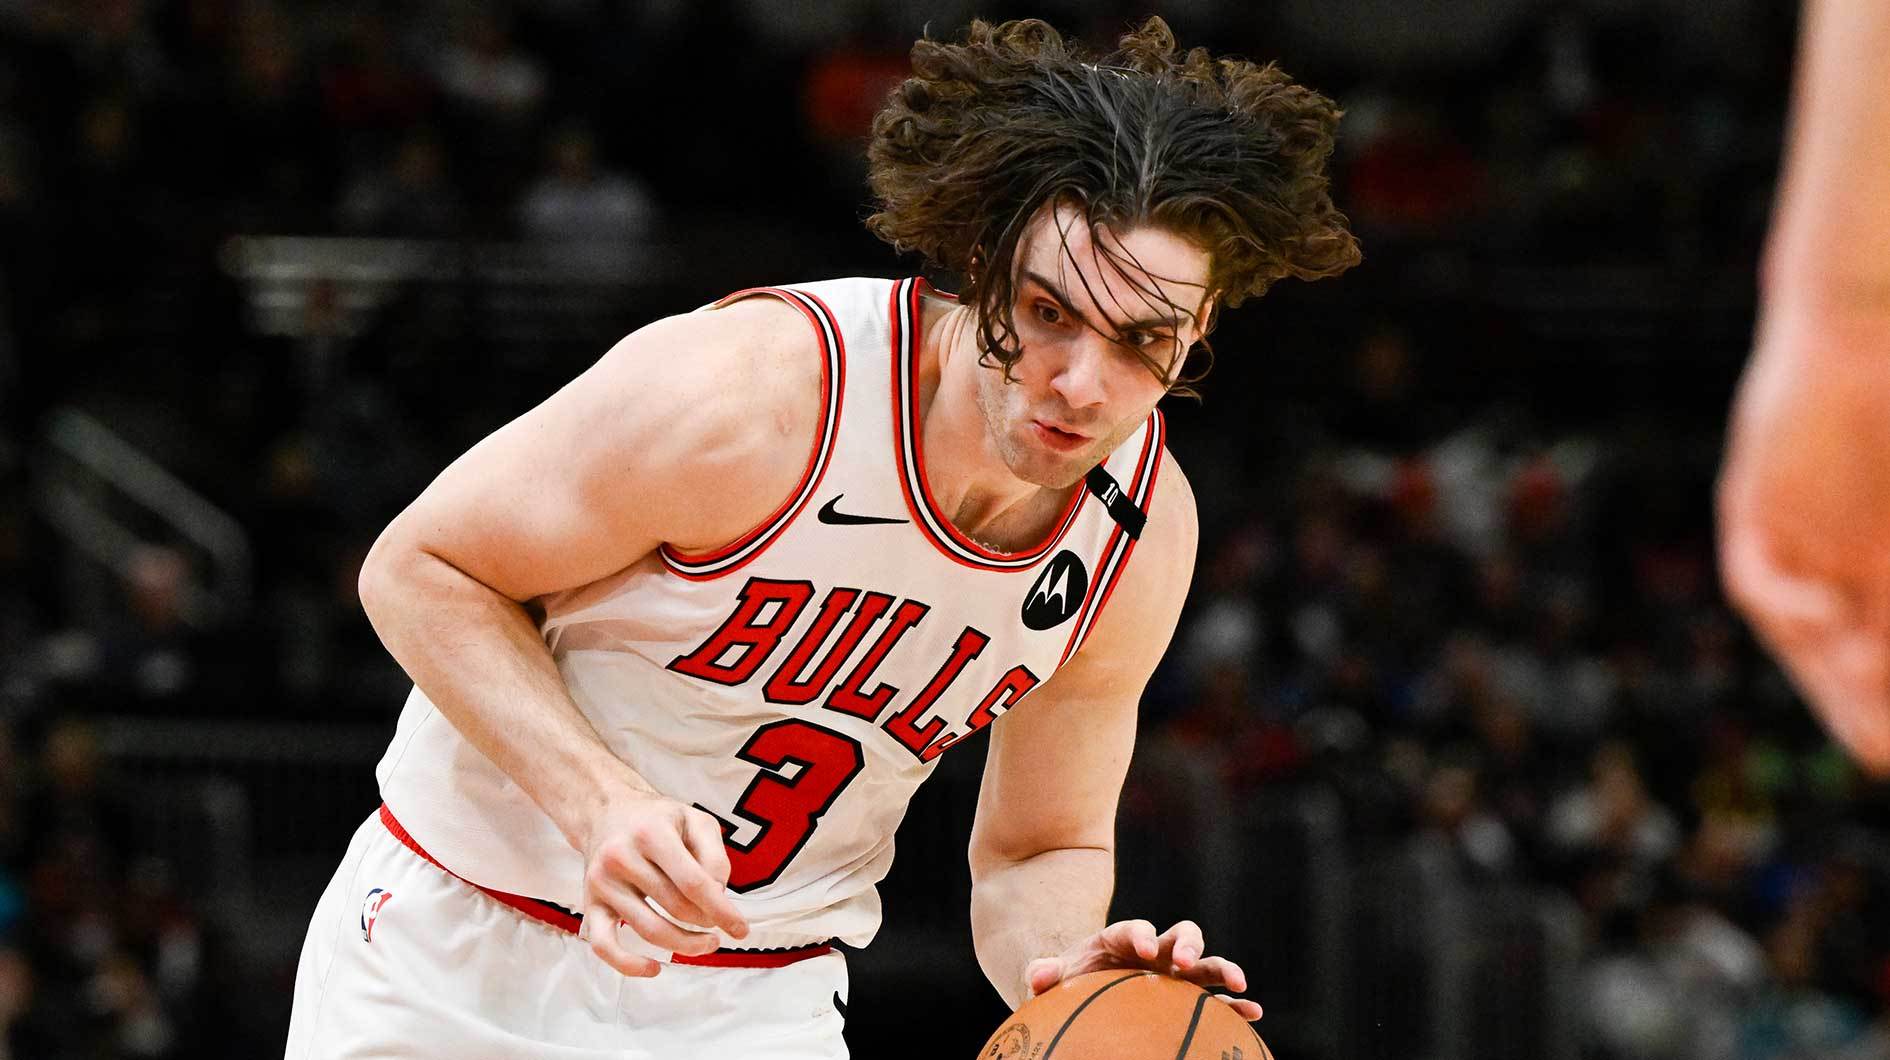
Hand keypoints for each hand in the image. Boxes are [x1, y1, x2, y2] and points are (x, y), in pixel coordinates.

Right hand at [577, 785, 749, 975]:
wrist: (606, 813)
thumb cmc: (658, 820)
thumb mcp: (695, 820)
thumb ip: (714, 856)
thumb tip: (719, 897)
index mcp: (651, 833)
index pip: (693, 882)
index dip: (721, 910)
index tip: (741, 929)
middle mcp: (621, 857)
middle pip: (675, 907)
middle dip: (707, 922)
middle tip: (720, 925)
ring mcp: (602, 883)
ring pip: (649, 930)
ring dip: (684, 944)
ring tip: (706, 943)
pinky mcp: (589, 904)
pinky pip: (604, 945)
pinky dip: (628, 965)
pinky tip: (654, 968)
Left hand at [1023, 919, 1261, 1020]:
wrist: (1086, 993)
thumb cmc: (1070, 984)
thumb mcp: (1055, 978)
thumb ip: (1046, 973)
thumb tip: (1039, 976)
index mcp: (1120, 941)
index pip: (1132, 929)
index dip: (1140, 934)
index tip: (1145, 947)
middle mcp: (1154, 951)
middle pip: (1179, 935)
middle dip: (1186, 944)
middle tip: (1184, 962)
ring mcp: (1173, 973)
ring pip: (1204, 961)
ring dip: (1221, 969)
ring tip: (1239, 985)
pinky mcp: (1186, 995)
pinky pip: (1216, 997)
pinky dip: (1234, 1004)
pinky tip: (1253, 1015)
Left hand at [1719, 309, 1889, 773]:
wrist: (1859, 324)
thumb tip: (1886, 633)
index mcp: (1877, 566)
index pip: (1875, 663)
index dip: (1884, 708)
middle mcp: (1831, 564)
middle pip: (1836, 664)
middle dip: (1862, 713)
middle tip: (1884, 756)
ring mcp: (1791, 539)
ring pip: (1800, 634)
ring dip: (1829, 677)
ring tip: (1868, 722)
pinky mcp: (1750, 509)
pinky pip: (1756, 578)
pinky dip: (1790, 605)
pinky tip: (1828, 614)